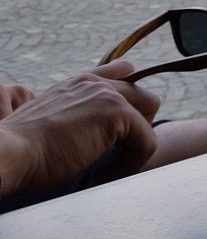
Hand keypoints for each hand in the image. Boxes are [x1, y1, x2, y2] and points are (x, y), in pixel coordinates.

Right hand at [0, 61, 160, 195]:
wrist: (7, 154)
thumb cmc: (22, 149)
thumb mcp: (52, 123)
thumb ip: (78, 118)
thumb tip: (95, 135)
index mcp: (79, 83)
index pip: (122, 73)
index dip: (130, 103)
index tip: (116, 134)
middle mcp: (96, 84)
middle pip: (144, 96)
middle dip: (136, 127)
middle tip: (111, 154)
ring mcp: (108, 96)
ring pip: (150, 113)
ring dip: (137, 143)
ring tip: (108, 166)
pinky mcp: (118, 115)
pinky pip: (147, 141)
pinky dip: (131, 164)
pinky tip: (102, 175)